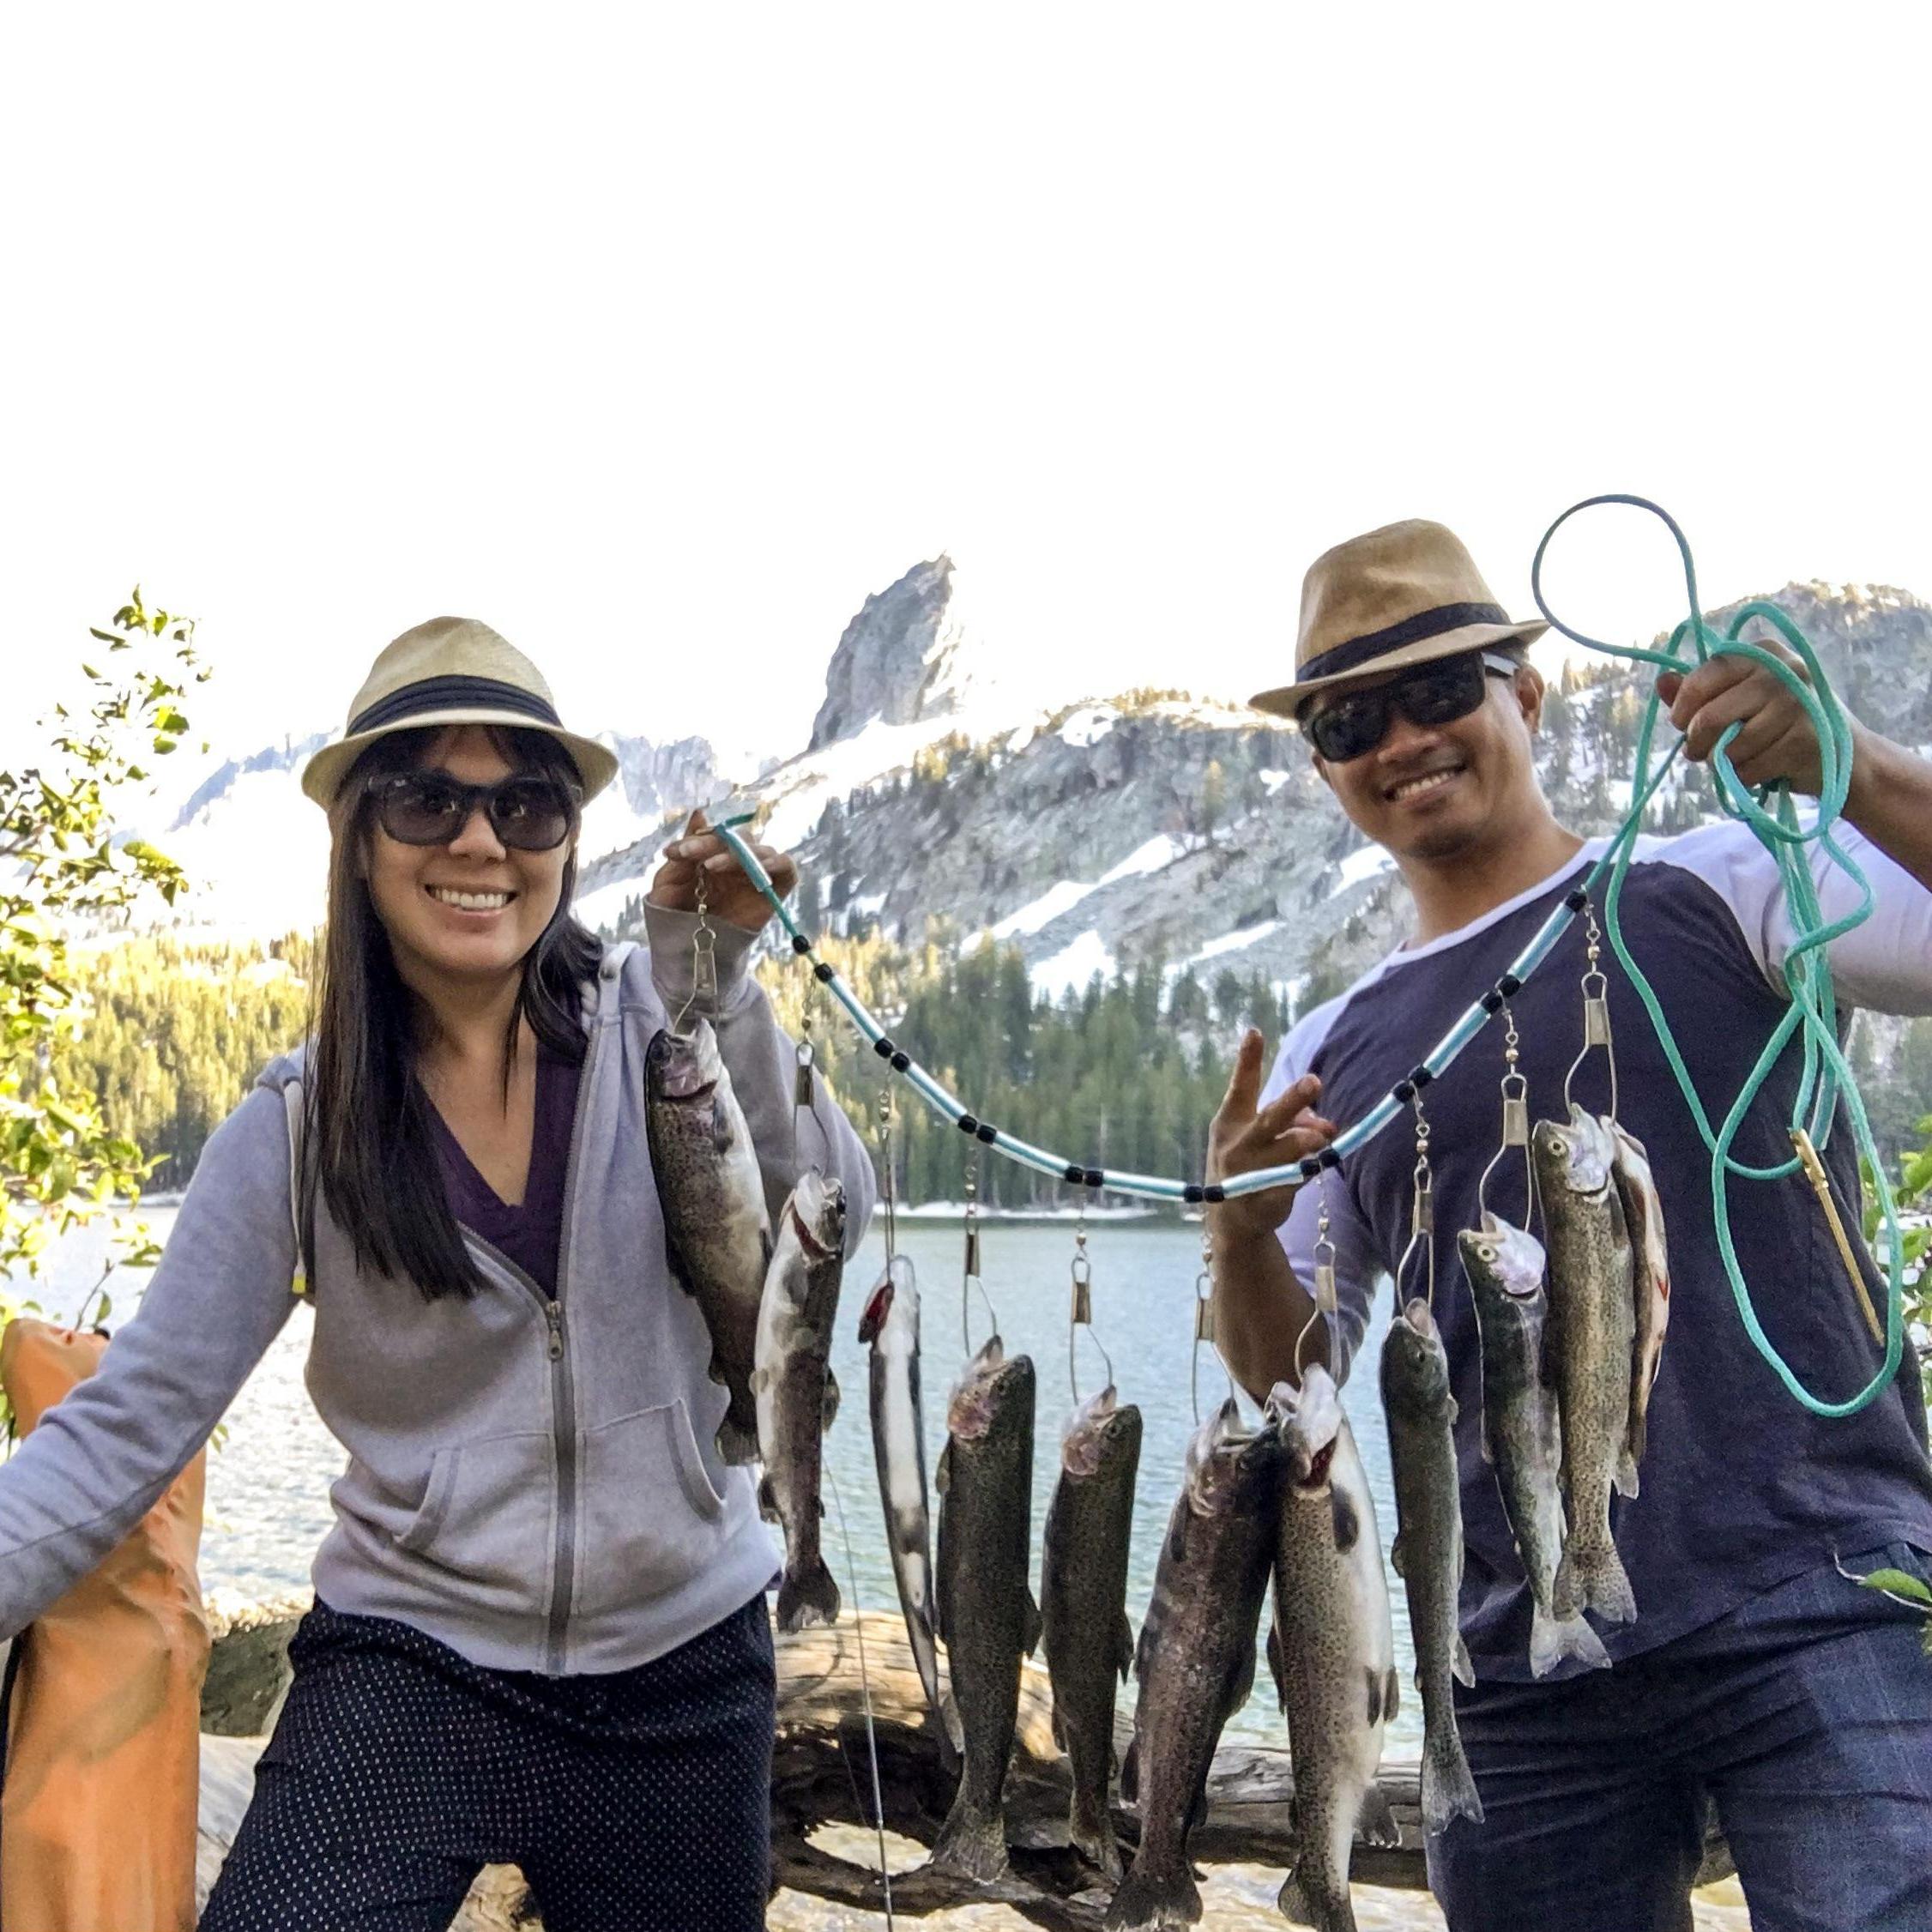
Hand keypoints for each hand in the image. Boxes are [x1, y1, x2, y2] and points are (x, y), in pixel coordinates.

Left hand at [648, 808, 799, 933]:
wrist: (687, 951)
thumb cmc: (676, 915)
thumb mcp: (670, 881)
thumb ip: (685, 849)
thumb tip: (700, 813)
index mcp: (714, 855)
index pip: (717, 834)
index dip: (698, 838)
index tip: (676, 852)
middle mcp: (738, 862)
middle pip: (740, 838)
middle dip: (713, 843)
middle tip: (689, 856)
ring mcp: (757, 876)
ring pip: (761, 850)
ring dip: (737, 854)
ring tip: (712, 867)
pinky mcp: (774, 892)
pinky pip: (787, 868)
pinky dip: (777, 863)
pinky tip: (761, 868)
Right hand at [1205, 1029, 1335, 1246]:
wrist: (1231, 1220)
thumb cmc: (1247, 1164)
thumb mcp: (1255, 1137)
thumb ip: (1289, 1121)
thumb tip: (1324, 1124)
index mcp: (1230, 1122)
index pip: (1241, 1087)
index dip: (1247, 1060)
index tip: (1254, 1032)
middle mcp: (1237, 1146)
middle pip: (1270, 1119)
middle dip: (1293, 1099)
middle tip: (1314, 1080)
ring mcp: (1250, 1174)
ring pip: (1290, 1149)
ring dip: (1310, 1139)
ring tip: (1323, 1136)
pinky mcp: (1267, 1199)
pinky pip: (1299, 1176)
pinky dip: (1309, 1168)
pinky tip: (1307, 1168)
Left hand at [1657, 636, 1865, 797]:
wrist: (1848, 757)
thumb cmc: (1782, 725)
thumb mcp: (1741, 699)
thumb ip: (1699, 691)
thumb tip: (1660, 680)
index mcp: (1763, 653)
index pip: (1700, 679)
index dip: (1682, 709)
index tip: (1682, 724)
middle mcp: (1783, 672)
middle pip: (1708, 718)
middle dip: (1697, 744)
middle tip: (1702, 751)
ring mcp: (1797, 705)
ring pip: (1727, 748)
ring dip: (1724, 764)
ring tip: (1741, 758)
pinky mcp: (1804, 740)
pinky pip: (1748, 769)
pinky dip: (1745, 777)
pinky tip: (1763, 769)